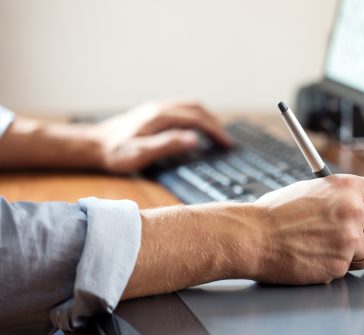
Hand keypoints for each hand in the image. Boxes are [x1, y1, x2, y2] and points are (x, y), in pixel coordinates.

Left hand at [93, 100, 231, 172]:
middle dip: (214, 123)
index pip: (197, 119)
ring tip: (214, 134)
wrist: (92, 144)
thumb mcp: (141, 153)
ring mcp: (155, 108)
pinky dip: (195, 117)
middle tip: (225, 141)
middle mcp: (159, 108)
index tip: (227, 144)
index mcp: (160, 116)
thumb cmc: (114, 153)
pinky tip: (193, 129)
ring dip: (206, 118)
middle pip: (196, 109)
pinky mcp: (151, 113)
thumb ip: (168, 145)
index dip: (215, 131)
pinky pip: (181, 109)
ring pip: (189, 106)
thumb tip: (195, 140)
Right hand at [251, 174, 363, 284]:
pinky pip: (346, 270)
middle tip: (349, 242)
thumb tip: (354, 206)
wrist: (253, 236)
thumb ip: (338, 198)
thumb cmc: (273, 215)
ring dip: (350, 257)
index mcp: (345, 187)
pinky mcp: (339, 263)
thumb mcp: (310, 190)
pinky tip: (311, 258)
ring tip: (321, 249)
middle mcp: (353, 210)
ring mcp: (348, 238)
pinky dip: (331, 268)